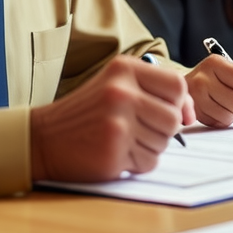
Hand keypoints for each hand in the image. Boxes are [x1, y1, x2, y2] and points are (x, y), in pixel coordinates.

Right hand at [29, 55, 194, 181]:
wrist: (43, 138)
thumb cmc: (86, 114)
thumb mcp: (116, 87)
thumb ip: (154, 92)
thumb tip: (189, 114)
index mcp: (124, 69)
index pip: (177, 84)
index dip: (181, 103)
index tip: (172, 114)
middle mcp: (121, 91)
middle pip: (173, 117)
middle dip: (162, 130)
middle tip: (137, 130)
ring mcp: (117, 120)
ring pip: (164, 142)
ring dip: (149, 148)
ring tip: (122, 141)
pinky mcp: (114, 149)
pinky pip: (149, 162)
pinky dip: (137, 163)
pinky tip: (116, 154)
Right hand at [185, 55, 232, 126]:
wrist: (181, 89)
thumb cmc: (210, 83)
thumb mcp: (225, 75)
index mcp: (215, 62)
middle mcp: (203, 76)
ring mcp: (195, 94)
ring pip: (228, 116)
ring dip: (231, 118)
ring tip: (225, 111)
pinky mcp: (191, 111)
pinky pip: (216, 123)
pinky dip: (220, 122)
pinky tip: (214, 114)